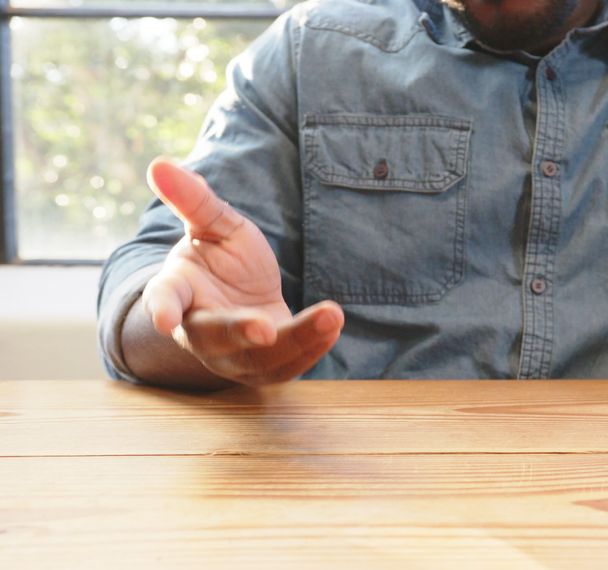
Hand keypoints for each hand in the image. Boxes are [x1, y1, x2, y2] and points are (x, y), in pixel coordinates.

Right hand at [141, 159, 343, 385]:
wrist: (247, 298)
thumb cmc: (223, 259)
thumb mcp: (215, 225)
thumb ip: (194, 200)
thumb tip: (161, 164)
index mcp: (179, 292)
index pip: (166, 300)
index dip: (163, 309)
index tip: (164, 320)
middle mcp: (200, 331)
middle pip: (215, 338)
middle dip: (239, 333)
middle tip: (263, 330)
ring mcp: (233, 356)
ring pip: (259, 358)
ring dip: (296, 340)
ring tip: (330, 316)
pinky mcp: (266, 368)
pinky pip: (288, 365)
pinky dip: (313, 347)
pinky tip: (333, 324)